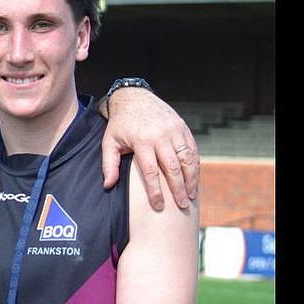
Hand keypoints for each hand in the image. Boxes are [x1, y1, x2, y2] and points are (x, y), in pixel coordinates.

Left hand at [101, 88, 198, 210]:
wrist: (135, 98)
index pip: (150, 171)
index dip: (155, 191)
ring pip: (187, 158)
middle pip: (173, 167)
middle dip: (178, 189)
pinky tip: (195, 179)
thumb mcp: (109, 142)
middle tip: (181, 206)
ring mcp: (174, 130)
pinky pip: (192, 149)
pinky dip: (195, 165)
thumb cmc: (120, 124)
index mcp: (142, 140)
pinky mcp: (183, 128)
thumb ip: (109, 164)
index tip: (158, 206)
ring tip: (191, 196)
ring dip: (191, 179)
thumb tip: (108, 185)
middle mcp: (161, 135)